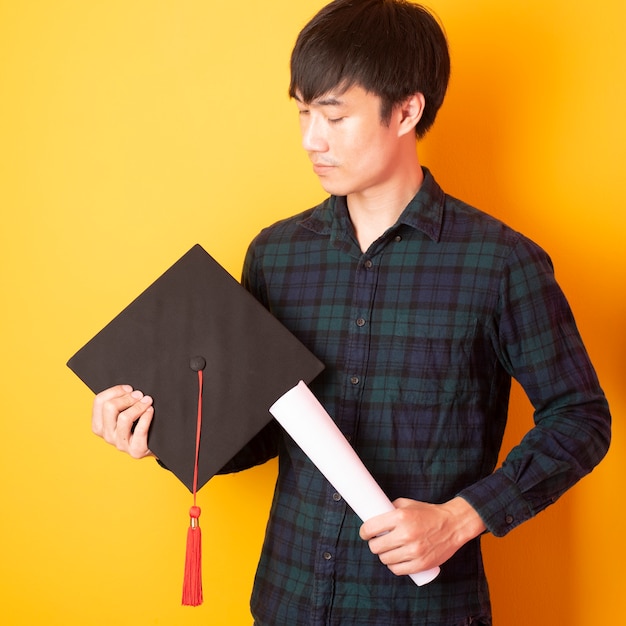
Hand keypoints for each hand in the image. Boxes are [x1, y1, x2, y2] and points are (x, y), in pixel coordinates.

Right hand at [92, 384, 154, 458]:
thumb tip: (128, 389)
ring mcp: (120, 444)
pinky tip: (150, 411)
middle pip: (109, 407)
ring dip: (138, 406)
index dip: (116, 390)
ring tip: (147, 402)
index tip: (129, 389)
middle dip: (127, 398)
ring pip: (124, 418)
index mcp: (99, 425)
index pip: (99, 401)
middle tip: (140, 395)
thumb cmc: (136, 426)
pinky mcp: (135, 450)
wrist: (151, 446)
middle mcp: (107, 436)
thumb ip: (119, 402)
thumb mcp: (122, 414)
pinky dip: (147, 417)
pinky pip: (140, 430)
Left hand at [359, 496, 485, 575]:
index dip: (364, 532)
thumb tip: (374, 516)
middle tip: (377, 541)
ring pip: (385, 559)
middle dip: (373, 544)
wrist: (453, 525)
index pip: (371, 528)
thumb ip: (391, 509)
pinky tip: (395, 560)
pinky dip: (393, 566)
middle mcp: (406, 534)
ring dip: (383, 555)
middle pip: (376, 546)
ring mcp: (414, 551)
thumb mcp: (408, 504)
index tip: (365, 533)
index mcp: (401, 517)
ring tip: (387, 550)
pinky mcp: (421, 564)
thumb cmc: (429, 513)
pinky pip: (398, 570)